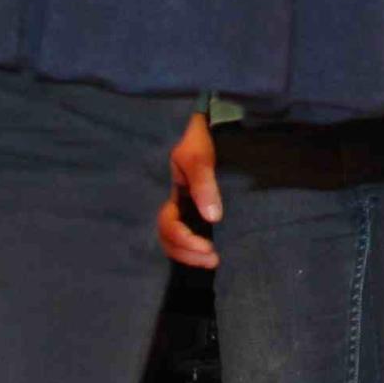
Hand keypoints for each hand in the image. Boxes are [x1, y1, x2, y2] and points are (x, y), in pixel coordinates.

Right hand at [158, 112, 221, 270]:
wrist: (205, 121)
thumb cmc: (198, 137)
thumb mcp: (198, 158)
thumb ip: (204, 186)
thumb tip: (213, 218)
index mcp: (169, 195)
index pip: (169, 227)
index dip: (184, 241)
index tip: (208, 247)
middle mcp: (175, 204)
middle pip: (169, 239)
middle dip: (187, 254)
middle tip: (214, 260)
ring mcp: (186, 207)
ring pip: (177, 239)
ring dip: (191, 254)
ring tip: (214, 260)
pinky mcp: (200, 207)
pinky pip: (193, 232)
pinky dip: (198, 246)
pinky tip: (213, 252)